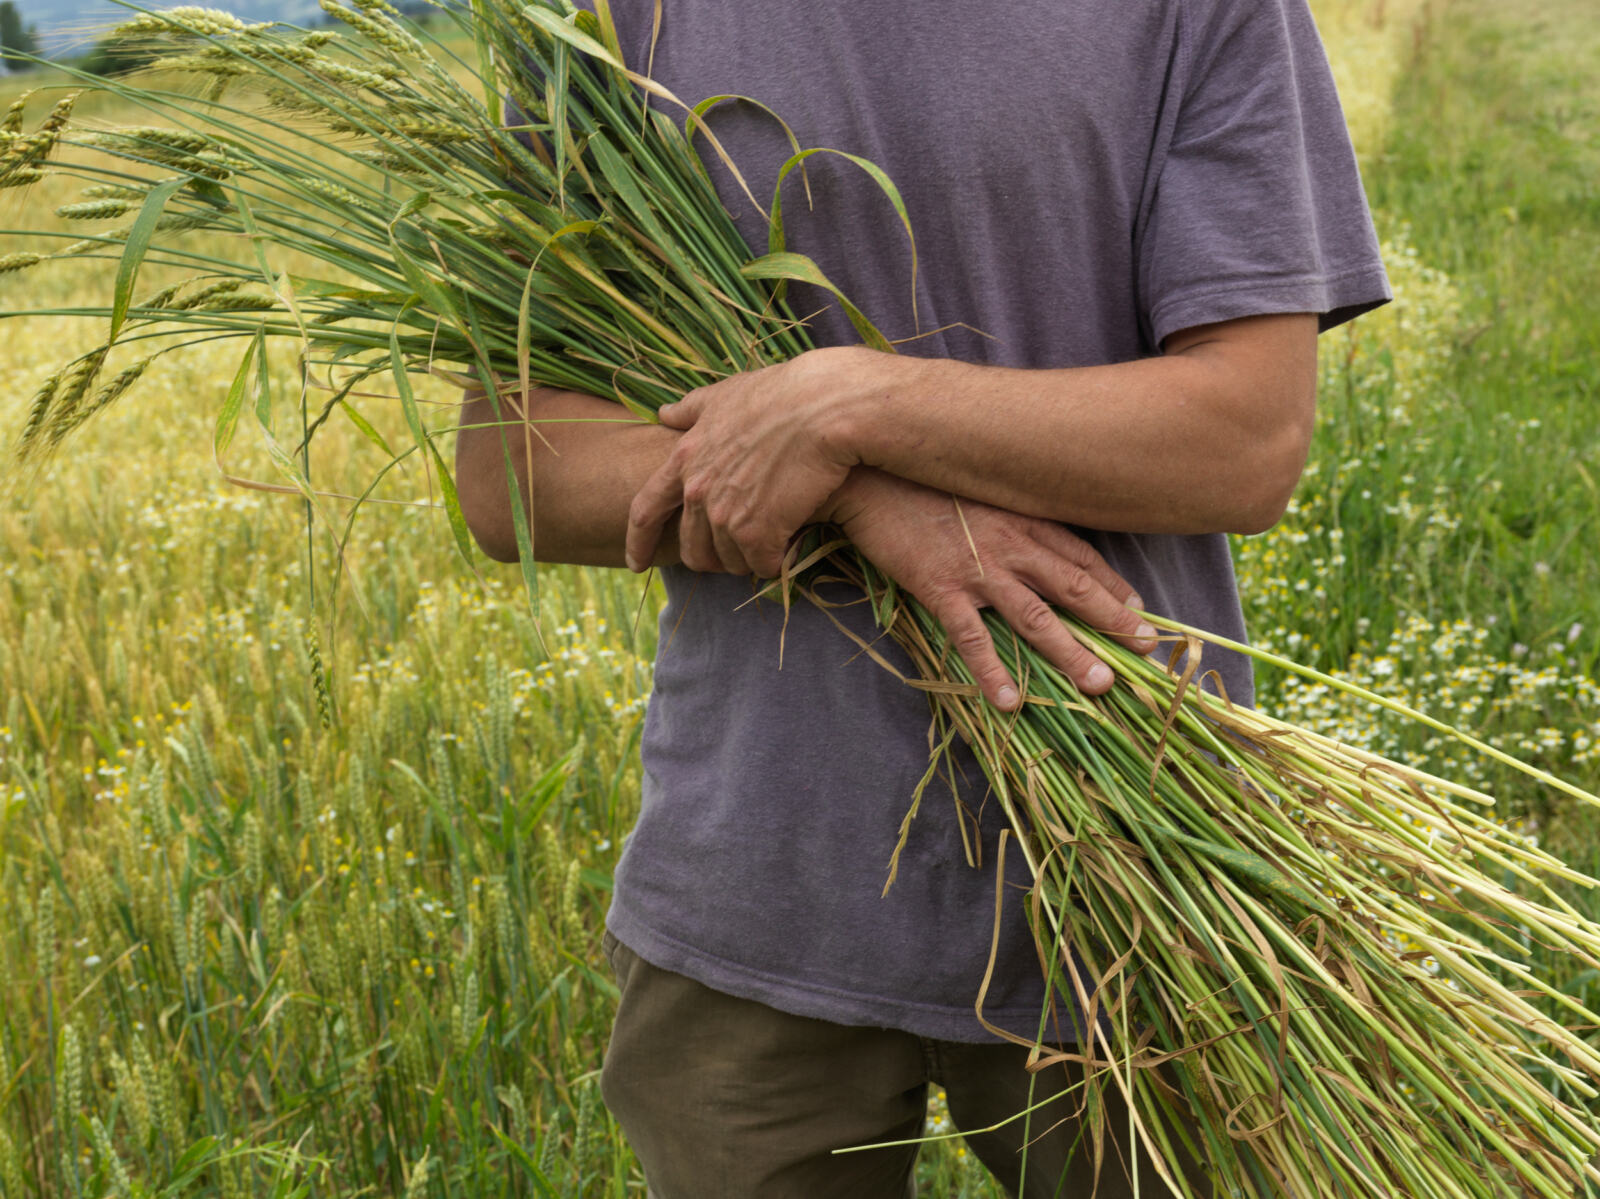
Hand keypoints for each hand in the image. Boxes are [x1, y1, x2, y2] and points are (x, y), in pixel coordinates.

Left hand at [625, 351, 858, 576]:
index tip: (636, 563)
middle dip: (708, 558)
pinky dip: (773, 562)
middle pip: (691, 547)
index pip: (646, 510)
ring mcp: (726, 515)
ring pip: (728, 560)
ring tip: (766, 547)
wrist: (821, 408)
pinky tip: (786, 551)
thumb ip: (691, 410)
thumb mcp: (725, 395)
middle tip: (731, 558)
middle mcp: (698, 491)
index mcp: (684, 459)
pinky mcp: (759, 533)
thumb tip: (664, 413)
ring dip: (745, 560)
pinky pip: (761, 565)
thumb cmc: (778, 395)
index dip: (637, 541)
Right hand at [828, 470, 1156, 706]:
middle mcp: (1011, 544)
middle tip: (1146, 651)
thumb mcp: (975, 489)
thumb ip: (1005, 515)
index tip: (1140, 611)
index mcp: (1022, 519)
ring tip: (1099, 685)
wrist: (867, 472)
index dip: (1113, 585)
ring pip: (1037, 617)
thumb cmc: (919, 479)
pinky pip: (973, 637)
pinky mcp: (941, 587)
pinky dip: (992, 671)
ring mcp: (978, 568)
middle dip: (1114, 621)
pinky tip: (1009, 702)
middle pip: (1074, 588)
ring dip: (1071, 653)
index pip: (1081, 556)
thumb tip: (1024, 537)